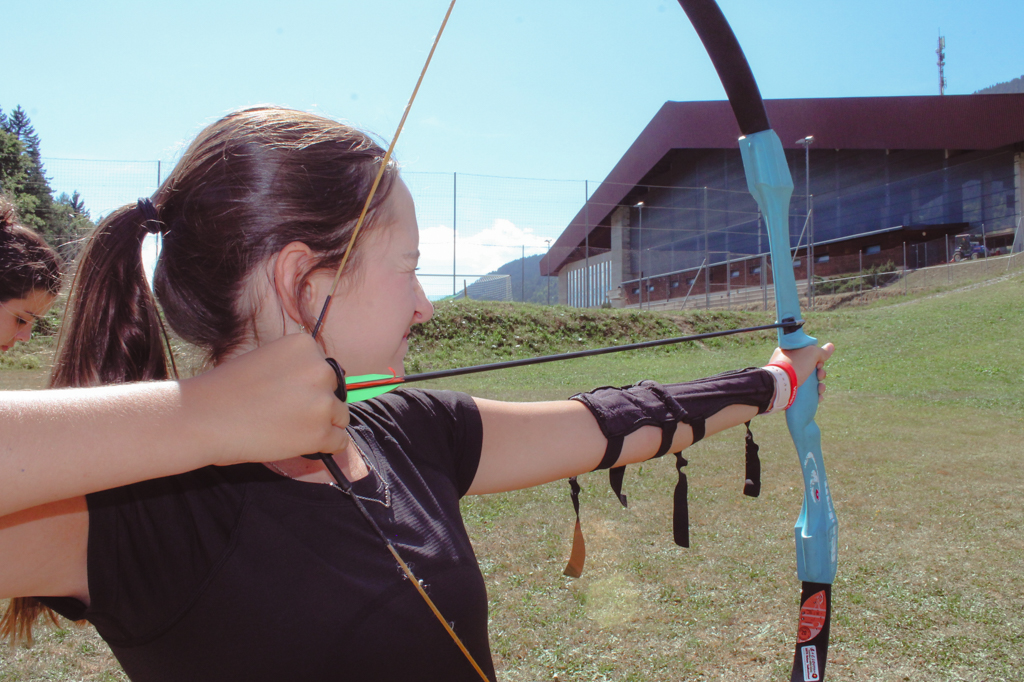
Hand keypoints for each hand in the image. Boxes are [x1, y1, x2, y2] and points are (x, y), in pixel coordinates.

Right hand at [183, 334, 349, 464]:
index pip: (325, 370)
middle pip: (335, 392)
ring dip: (320, 426)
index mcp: (305, 345)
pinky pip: (339, 443)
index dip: (307, 386)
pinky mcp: (320, 433)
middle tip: (283, 414)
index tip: (284, 395)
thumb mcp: (267, 359)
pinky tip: (298, 444)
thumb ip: (296, 367)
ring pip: (339, 418)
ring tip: (285, 428)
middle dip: (316, 404)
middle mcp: (320, 369)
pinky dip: (324, 447)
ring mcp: (322, 402)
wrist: (202, 418)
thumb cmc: (228, 390)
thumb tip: (322, 387)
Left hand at [769, 342, 834, 399]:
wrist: (781, 385)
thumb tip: (831, 346)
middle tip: (820, 376)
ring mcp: (789, 379)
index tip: (819, 363)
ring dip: (819, 386)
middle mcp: (788, 366)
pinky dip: (814, 395)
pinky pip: (806, 393)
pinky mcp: (791, 392)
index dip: (817, 359)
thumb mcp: (811, 353)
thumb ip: (822, 351)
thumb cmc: (795, 365)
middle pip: (811, 369)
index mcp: (789, 353)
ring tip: (820, 389)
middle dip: (820, 373)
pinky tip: (819, 397)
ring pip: (810, 382)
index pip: (807, 355)